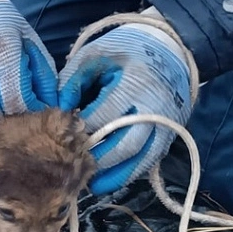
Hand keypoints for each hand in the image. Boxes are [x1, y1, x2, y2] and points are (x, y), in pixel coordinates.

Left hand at [58, 8, 192, 194]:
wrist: (171, 48)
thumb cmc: (126, 49)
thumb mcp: (96, 54)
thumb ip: (74, 79)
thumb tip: (61, 108)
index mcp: (135, 84)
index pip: (103, 116)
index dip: (81, 128)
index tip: (62, 134)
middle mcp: (154, 109)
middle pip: (125, 144)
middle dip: (97, 157)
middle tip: (72, 165)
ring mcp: (165, 125)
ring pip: (140, 159)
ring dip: (114, 175)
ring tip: (89, 183)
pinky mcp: (169, 136)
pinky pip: (149, 162)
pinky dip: (128, 174)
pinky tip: (107, 181)